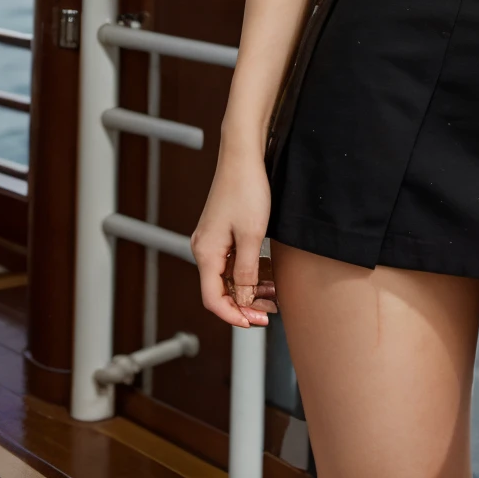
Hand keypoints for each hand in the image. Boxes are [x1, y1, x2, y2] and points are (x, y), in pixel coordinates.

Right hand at [191, 152, 275, 327]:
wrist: (243, 154)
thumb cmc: (246, 189)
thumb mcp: (251, 235)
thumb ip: (247, 272)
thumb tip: (243, 300)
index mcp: (206, 253)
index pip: (213, 299)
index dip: (233, 315)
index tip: (255, 322)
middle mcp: (204, 249)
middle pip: (221, 290)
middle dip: (245, 304)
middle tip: (270, 312)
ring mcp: (213, 240)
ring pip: (230, 276)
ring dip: (250, 289)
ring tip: (274, 295)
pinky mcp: (223, 232)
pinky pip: (234, 261)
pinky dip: (250, 271)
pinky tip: (268, 274)